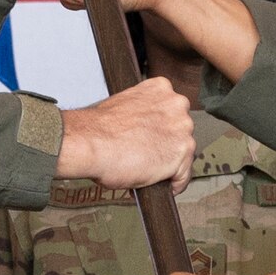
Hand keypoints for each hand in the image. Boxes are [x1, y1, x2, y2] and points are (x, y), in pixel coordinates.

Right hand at [56, 78, 194, 192]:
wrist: (91, 143)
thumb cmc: (99, 129)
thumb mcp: (124, 106)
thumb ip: (142, 114)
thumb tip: (143, 130)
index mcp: (161, 89)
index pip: (172, 112)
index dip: (162, 129)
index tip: (155, 139)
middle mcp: (176, 104)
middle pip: (181, 131)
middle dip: (167, 145)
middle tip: (149, 157)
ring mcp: (182, 128)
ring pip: (184, 153)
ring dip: (170, 165)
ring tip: (151, 173)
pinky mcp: (181, 152)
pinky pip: (184, 175)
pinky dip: (174, 184)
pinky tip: (162, 185)